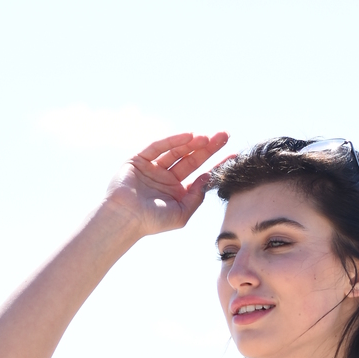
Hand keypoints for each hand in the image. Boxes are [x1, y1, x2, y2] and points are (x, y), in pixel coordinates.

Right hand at [103, 131, 229, 236]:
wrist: (125, 219)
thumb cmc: (152, 221)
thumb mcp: (181, 213)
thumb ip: (196, 197)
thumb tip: (208, 178)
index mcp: (177, 192)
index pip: (201, 174)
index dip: (217, 165)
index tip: (233, 155)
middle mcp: (167, 178)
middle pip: (192, 159)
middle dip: (208, 147)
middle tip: (224, 135)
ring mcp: (153, 168)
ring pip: (177, 151)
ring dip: (192, 143)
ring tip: (207, 137)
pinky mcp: (140, 159)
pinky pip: (158, 147)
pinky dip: (173, 140)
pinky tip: (189, 136)